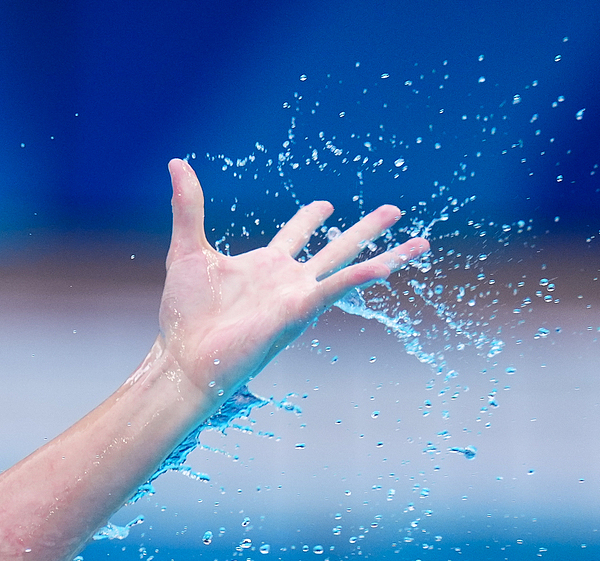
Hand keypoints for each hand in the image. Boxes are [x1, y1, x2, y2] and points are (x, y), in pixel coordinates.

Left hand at [155, 158, 428, 400]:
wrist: (184, 357)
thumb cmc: (184, 315)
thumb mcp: (187, 250)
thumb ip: (188, 206)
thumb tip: (177, 163)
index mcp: (264, 266)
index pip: (295, 234)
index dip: (310, 218)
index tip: (325, 205)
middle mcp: (286, 280)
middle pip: (335, 247)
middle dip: (365, 230)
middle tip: (394, 211)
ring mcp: (297, 296)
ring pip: (349, 267)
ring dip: (386, 255)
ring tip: (421, 242)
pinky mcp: (298, 311)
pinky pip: (336, 289)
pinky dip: (361, 277)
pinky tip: (387, 266)